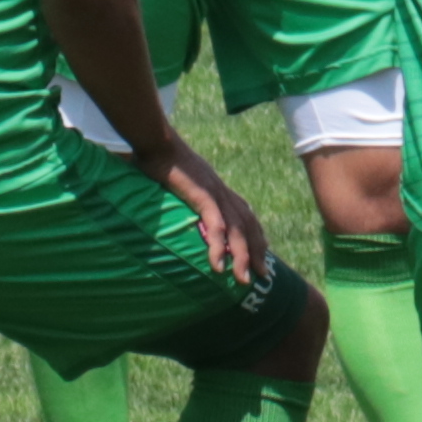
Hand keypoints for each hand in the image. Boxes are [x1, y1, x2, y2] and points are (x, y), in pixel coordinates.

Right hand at [151, 143, 270, 285]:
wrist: (158, 142)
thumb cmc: (164, 160)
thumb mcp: (181, 181)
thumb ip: (186, 195)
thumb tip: (179, 208)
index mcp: (219, 189)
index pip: (246, 215)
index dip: (256, 235)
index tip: (263, 254)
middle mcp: (223, 193)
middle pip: (248, 226)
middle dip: (257, 251)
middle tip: (262, 275)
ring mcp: (215, 194)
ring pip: (236, 230)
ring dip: (241, 257)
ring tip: (243, 279)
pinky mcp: (202, 196)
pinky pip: (215, 225)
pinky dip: (219, 246)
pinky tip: (218, 265)